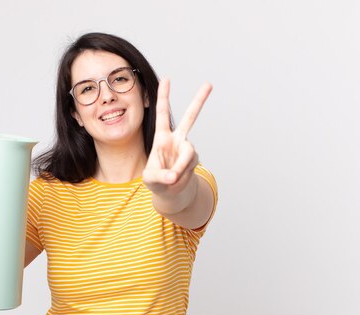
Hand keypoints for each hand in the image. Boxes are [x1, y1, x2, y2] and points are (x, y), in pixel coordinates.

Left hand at [142, 79, 211, 199]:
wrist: (169, 191)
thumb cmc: (155, 180)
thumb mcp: (150, 179)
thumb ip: (160, 176)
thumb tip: (173, 176)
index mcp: (162, 137)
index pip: (162, 113)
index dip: (164, 96)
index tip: (167, 79)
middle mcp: (177, 139)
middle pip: (190, 118)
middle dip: (199, 101)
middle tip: (209, 84)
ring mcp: (187, 149)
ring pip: (188, 154)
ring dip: (180, 167)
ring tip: (172, 178)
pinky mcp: (195, 159)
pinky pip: (189, 167)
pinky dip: (183, 176)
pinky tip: (177, 180)